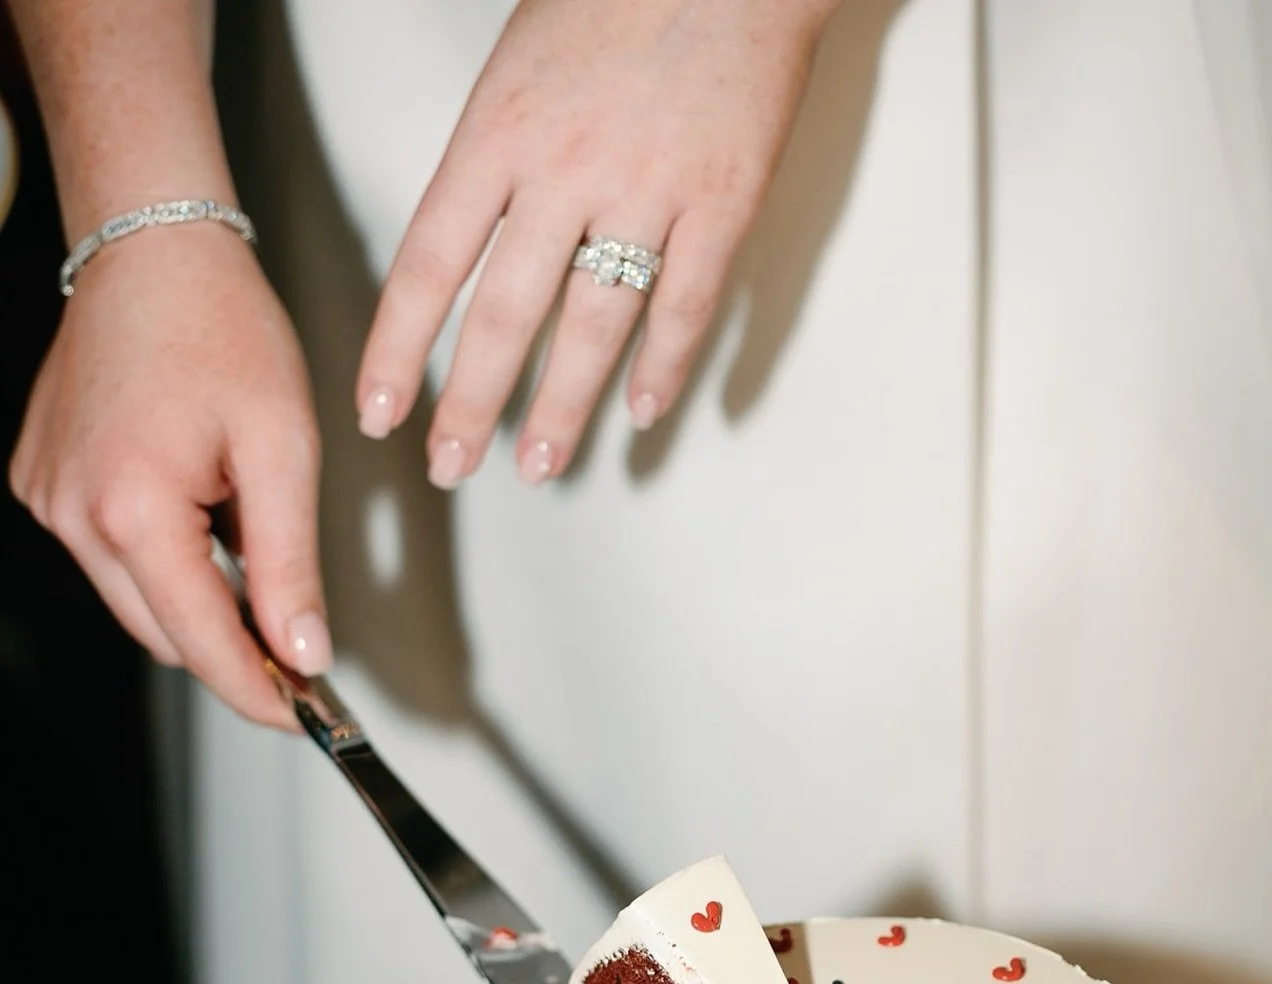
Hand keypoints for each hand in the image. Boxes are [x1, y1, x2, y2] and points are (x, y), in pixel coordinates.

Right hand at [10, 223, 328, 727]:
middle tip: (302, 654)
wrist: (152, 249)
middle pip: (165, 634)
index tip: (304, 718)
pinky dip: (165, 562)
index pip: (201, 640)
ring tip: (254, 561)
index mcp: (131, 508)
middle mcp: (72, 512)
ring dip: (199, 604)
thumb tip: (304, 651)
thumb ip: (290, 563)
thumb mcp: (283, 451)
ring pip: (138, 603)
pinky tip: (203, 519)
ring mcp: (47, 498)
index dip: (258, 690)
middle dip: (233, 653)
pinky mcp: (42, 484)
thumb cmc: (220, 329)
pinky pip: (113, 558)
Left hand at [356, 0, 838, 486]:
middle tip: (452, 466)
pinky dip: (665, 367)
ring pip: (592, 327)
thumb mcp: (520, 58)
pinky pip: (687, 306)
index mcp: (500, 129)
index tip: (378, 412)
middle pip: (503, 316)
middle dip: (469, 405)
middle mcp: (564, 170)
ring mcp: (647, 191)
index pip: (430, 262)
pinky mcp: (722, 202)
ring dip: (561, 408)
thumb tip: (477, 239)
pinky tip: (643, 413)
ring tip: (538, 465)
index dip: (399, 348)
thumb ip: (497, 152)